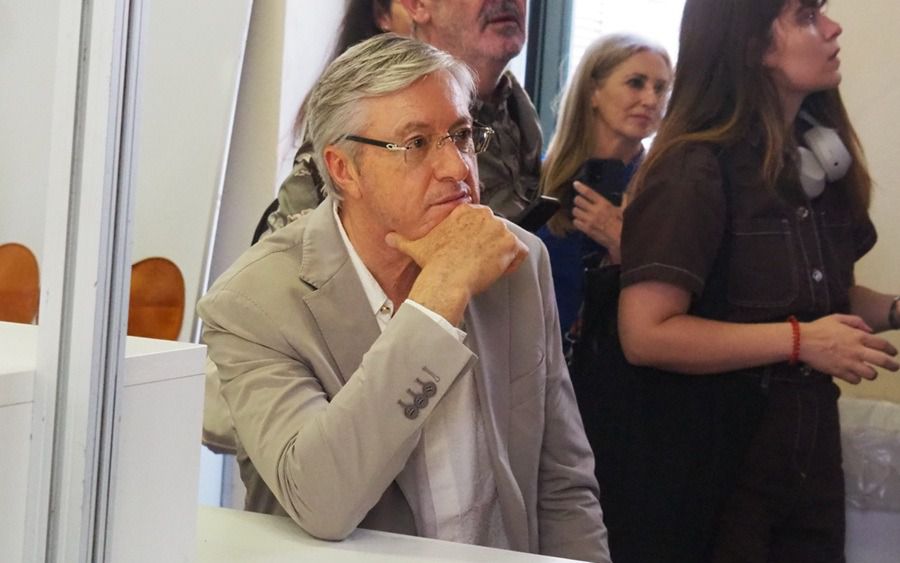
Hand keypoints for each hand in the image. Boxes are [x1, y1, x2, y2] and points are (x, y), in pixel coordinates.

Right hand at [386, 204, 528, 324]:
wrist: (447, 277)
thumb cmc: (434, 262)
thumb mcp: (415, 246)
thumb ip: (402, 239)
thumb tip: (389, 238)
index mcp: (466, 211)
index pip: (481, 222)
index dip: (477, 240)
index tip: (469, 252)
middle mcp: (485, 215)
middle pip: (496, 231)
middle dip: (490, 246)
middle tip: (477, 262)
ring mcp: (500, 228)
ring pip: (508, 242)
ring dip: (501, 256)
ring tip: (485, 268)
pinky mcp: (511, 244)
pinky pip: (521, 253)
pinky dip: (514, 263)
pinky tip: (498, 271)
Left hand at [571, 181, 622, 262]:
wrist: (621, 240)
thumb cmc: (623, 225)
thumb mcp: (623, 211)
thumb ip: (623, 201)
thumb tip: (625, 194)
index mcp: (604, 204)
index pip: (589, 193)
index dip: (581, 187)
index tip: (575, 184)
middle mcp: (595, 210)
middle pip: (578, 200)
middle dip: (578, 201)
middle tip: (580, 203)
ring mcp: (589, 220)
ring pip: (575, 211)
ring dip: (577, 211)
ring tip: (581, 213)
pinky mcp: (586, 229)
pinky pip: (575, 222)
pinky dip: (577, 222)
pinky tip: (581, 222)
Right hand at [800, 314, 898, 383]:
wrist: (802, 341)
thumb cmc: (819, 328)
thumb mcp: (837, 317)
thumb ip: (856, 321)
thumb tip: (870, 330)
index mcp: (858, 336)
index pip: (882, 344)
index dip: (891, 349)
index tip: (893, 353)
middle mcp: (857, 350)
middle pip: (883, 361)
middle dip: (892, 365)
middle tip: (895, 367)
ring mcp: (849, 363)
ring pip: (871, 374)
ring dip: (872, 373)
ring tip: (869, 372)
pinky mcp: (840, 372)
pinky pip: (855, 380)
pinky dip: (856, 379)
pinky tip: (853, 375)